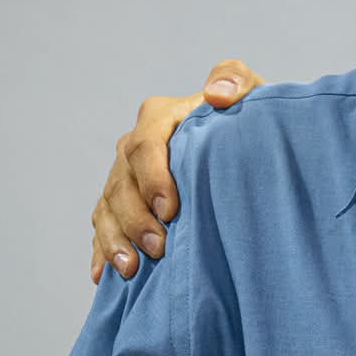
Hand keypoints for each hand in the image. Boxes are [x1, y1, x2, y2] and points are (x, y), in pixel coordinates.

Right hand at [90, 59, 262, 281]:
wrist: (245, 144)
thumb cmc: (247, 118)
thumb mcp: (252, 93)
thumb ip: (236, 81)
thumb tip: (218, 94)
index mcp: (160, 118)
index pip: (145, 145)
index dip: (152, 178)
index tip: (171, 209)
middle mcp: (135, 147)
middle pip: (121, 183)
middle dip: (136, 218)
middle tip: (160, 248)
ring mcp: (125, 177)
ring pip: (107, 208)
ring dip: (116, 239)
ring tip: (132, 268)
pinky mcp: (123, 203)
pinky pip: (103, 226)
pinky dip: (103, 250)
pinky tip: (105, 275)